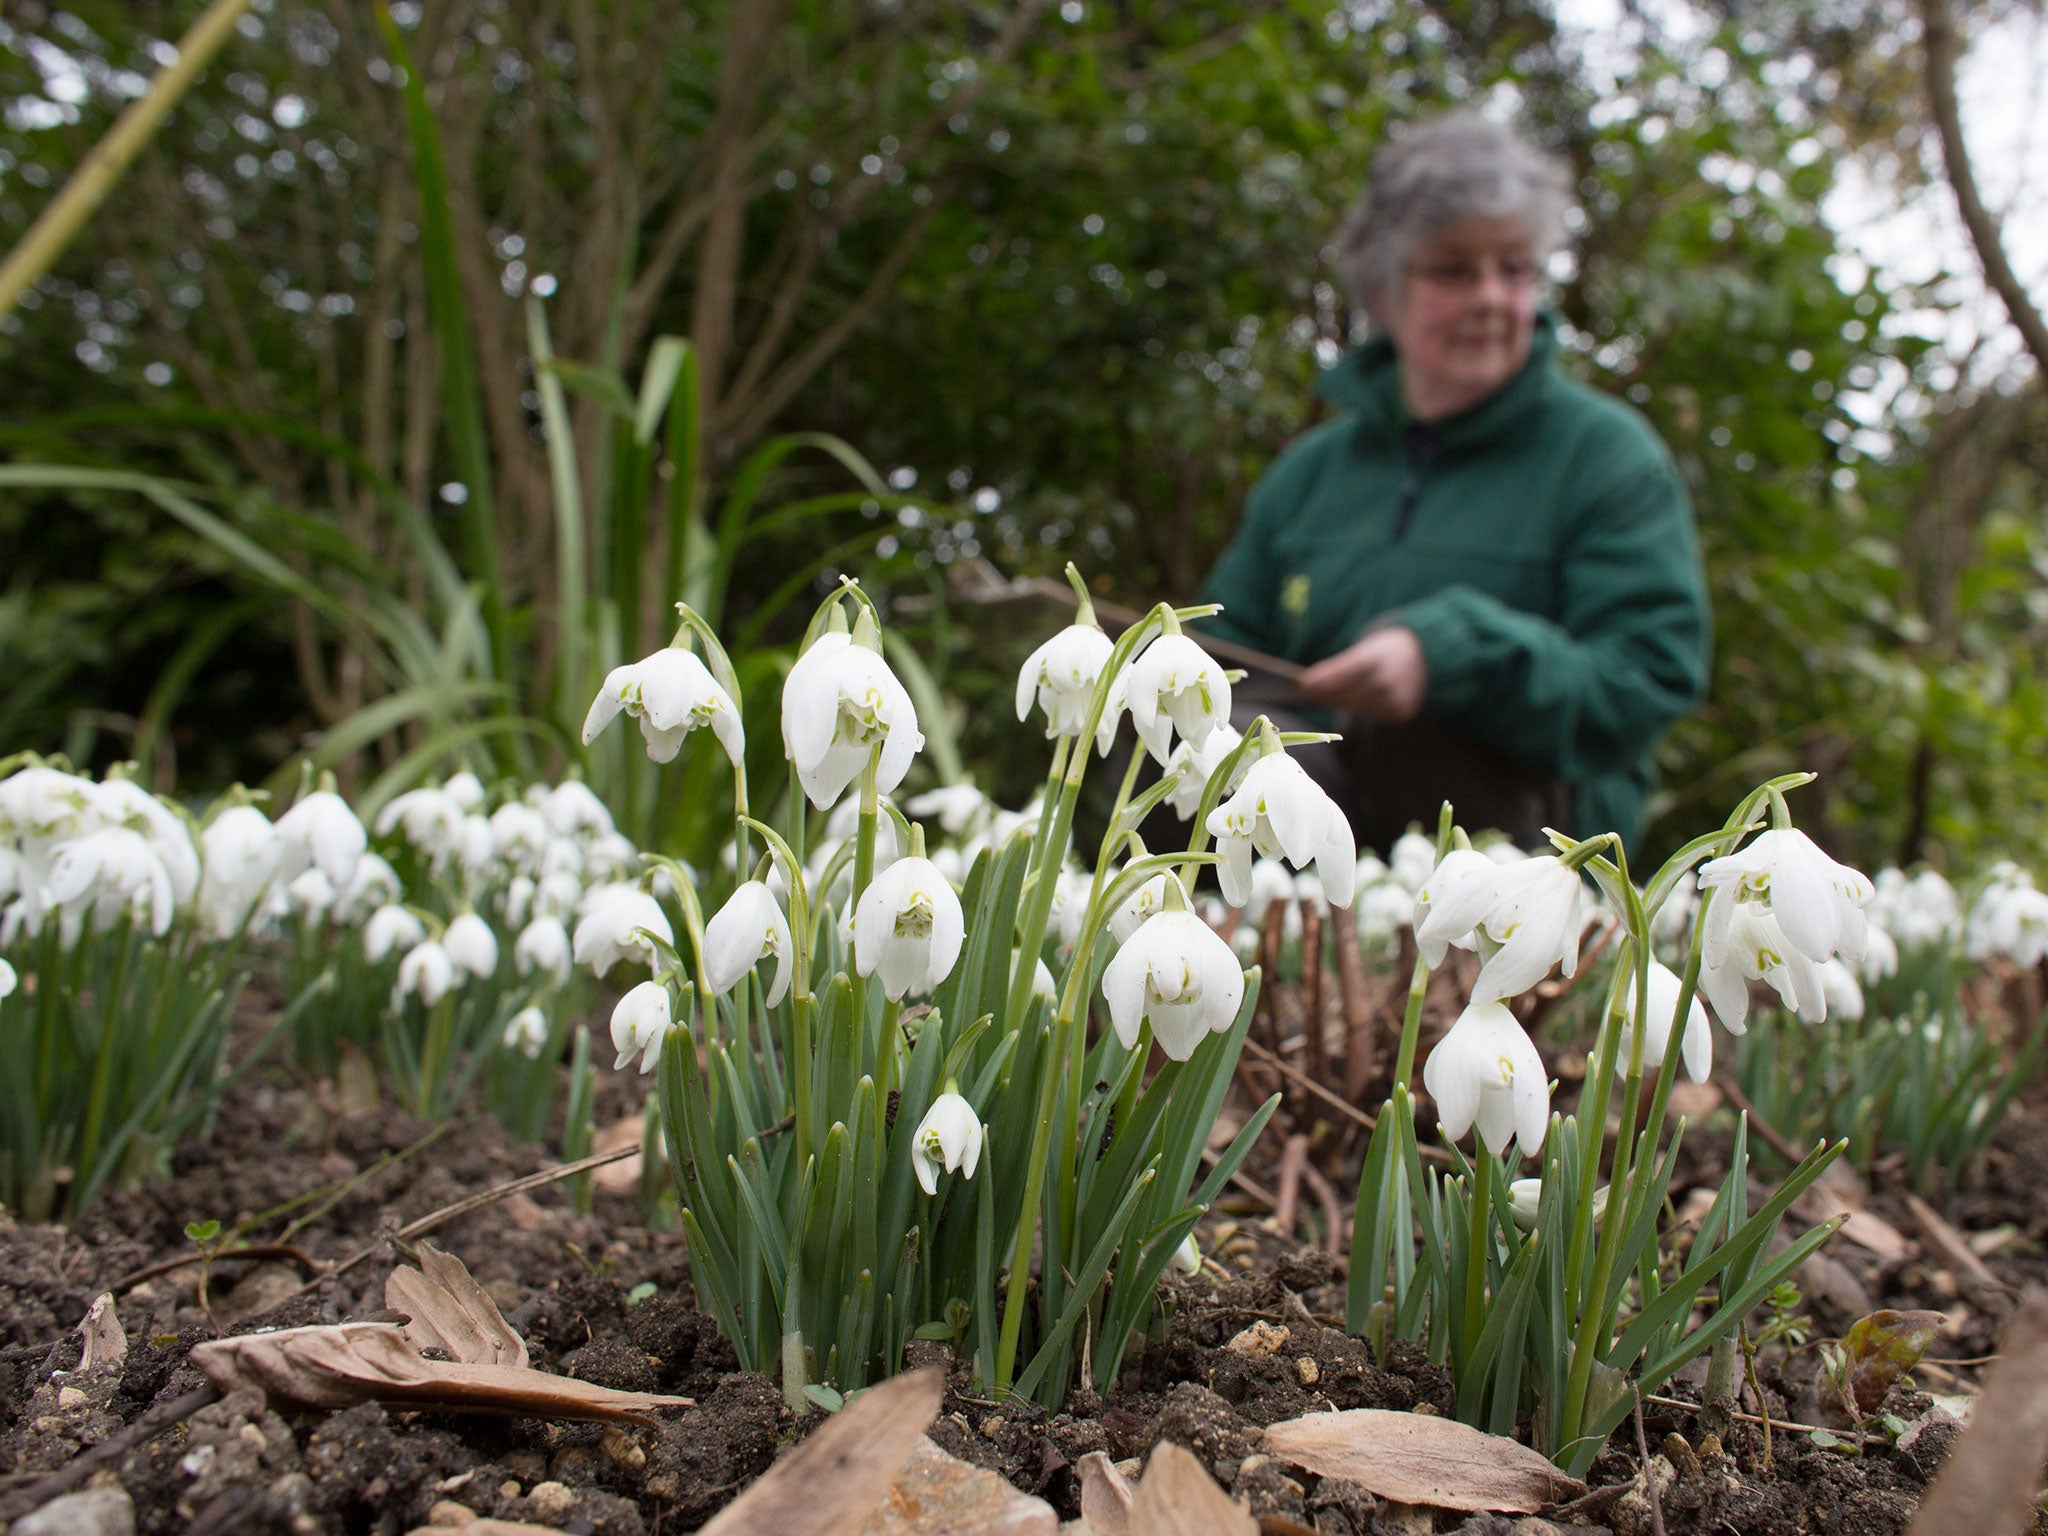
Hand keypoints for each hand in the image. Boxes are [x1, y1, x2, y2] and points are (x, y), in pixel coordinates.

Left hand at [1298, 626, 1427, 721]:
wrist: (1422, 656)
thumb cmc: (1383, 653)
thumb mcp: (1362, 652)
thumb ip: (1334, 669)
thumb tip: (1304, 685)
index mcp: (1380, 657)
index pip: (1348, 670)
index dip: (1325, 679)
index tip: (1301, 685)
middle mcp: (1391, 678)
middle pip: (1350, 693)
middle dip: (1327, 694)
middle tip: (1305, 693)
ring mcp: (1399, 698)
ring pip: (1359, 707)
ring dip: (1340, 703)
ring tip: (1324, 697)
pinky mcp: (1402, 712)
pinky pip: (1372, 715)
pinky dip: (1359, 710)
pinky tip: (1351, 703)